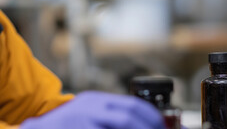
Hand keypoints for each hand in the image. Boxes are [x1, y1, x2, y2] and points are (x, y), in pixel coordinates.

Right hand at [20, 91, 164, 128]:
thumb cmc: (65, 127)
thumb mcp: (86, 115)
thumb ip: (108, 117)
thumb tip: (140, 123)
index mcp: (95, 101)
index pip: (132, 105)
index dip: (151, 118)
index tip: (161, 128)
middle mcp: (90, 107)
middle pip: (128, 115)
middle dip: (148, 127)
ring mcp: (83, 119)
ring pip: (121, 123)